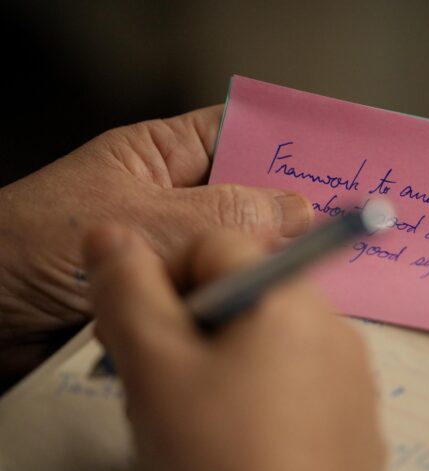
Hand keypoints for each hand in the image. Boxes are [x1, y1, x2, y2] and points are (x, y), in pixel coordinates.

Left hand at [0, 106, 312, 375]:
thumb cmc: (25, 248)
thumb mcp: (144, 218)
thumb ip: (227, 214)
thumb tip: (295, 208)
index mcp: (159, 157)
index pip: (234, 133)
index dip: (282, 144)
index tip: (330, 161)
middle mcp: (169, 202)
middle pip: (245, 199)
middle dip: (282, 217)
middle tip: (330, 232)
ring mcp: (169, 253)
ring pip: (233, 253)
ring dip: (258, 269)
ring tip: (298, 277)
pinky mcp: (167, 301)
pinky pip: (215, 296)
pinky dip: (235, 305)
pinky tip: (261, 310)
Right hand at [85, 225, 384, 470]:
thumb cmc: (216, 456)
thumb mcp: (152, 368)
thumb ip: (128, 290)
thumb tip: (114, 236)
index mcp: (290, 298)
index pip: (216, 247)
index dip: (166, 282)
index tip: (142, 339)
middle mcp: (337, 327)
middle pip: (249, 296)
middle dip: (195, 328)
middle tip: (164, 384)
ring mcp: (358, 378)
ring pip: (276, 344)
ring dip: (230, 366)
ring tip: (202, 424)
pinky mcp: (363, 424)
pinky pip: (306, 389)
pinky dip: (270, 401)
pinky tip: (248, 448)